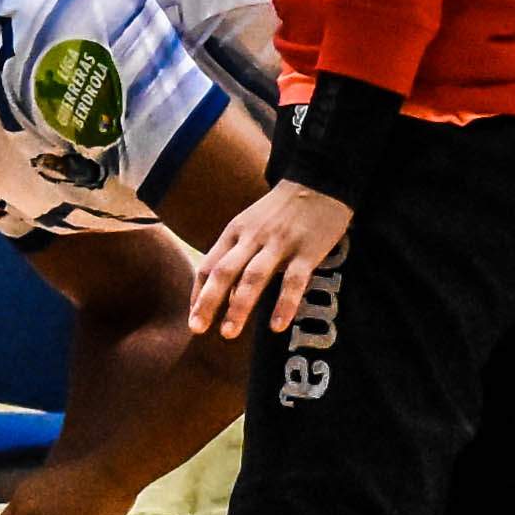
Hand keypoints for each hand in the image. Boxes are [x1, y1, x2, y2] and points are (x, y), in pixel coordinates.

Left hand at [188, 178, 354, 344]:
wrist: (321, 181)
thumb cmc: (282, 210)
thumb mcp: (251, 225)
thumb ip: (238, 255)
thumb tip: (226, 295)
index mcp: (235, 231)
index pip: (208, 265)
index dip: (198, 293)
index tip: (193, 319)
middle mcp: (252, 237)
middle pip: (224, 272)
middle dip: (208, 301)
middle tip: (197, 329)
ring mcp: (280, 244)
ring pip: (254, 277)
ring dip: (239, 306)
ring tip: (228, 333)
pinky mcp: (307, 251)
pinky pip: (293, 281)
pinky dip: (284, 304)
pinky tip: (276, 326)